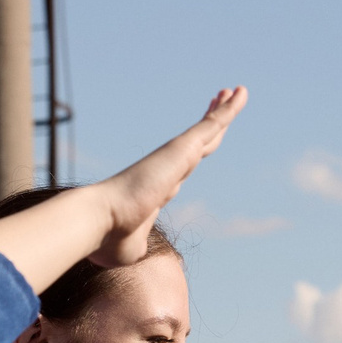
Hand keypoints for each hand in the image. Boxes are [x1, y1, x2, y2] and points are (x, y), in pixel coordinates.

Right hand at [87, 87, 248, 266]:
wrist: (101, 222)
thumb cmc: (110, 239)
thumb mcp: (131, 247)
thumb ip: (137, 244)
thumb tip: (133, 251)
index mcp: (157, 190)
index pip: (181, 169)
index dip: (191, 154)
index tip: (197, 144)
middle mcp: (167, 170)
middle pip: (196, 143)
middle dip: (208, 124)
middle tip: (214, 102)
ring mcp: (175, 157)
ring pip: (207, 130)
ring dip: (221, 110)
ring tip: (232, 92)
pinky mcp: (182, 148)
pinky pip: (212, 124)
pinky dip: (228, 109)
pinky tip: (240, 93)